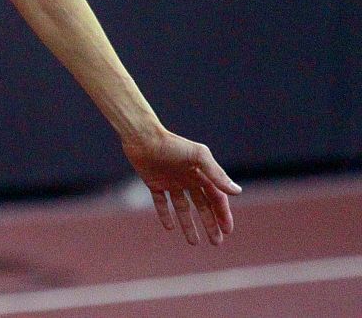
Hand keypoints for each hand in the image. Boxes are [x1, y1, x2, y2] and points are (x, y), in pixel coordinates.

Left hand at [122, 129, 240, 244]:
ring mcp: (171, 182)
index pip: (216, 198)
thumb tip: (237, 191)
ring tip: (194, 242)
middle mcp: (188, 179)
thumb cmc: (173, 145)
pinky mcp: (154, 183)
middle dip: (210, 224)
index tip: (227, 231)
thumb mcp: (198, 157)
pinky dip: (165, 214)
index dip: (223, 214)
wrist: (142, 137)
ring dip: (188, 224)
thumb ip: (217, 174)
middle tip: (216, 242)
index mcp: (201, 173)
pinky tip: (170, 228)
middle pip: (202, 206)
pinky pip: (161, 202)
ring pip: (183, 207)